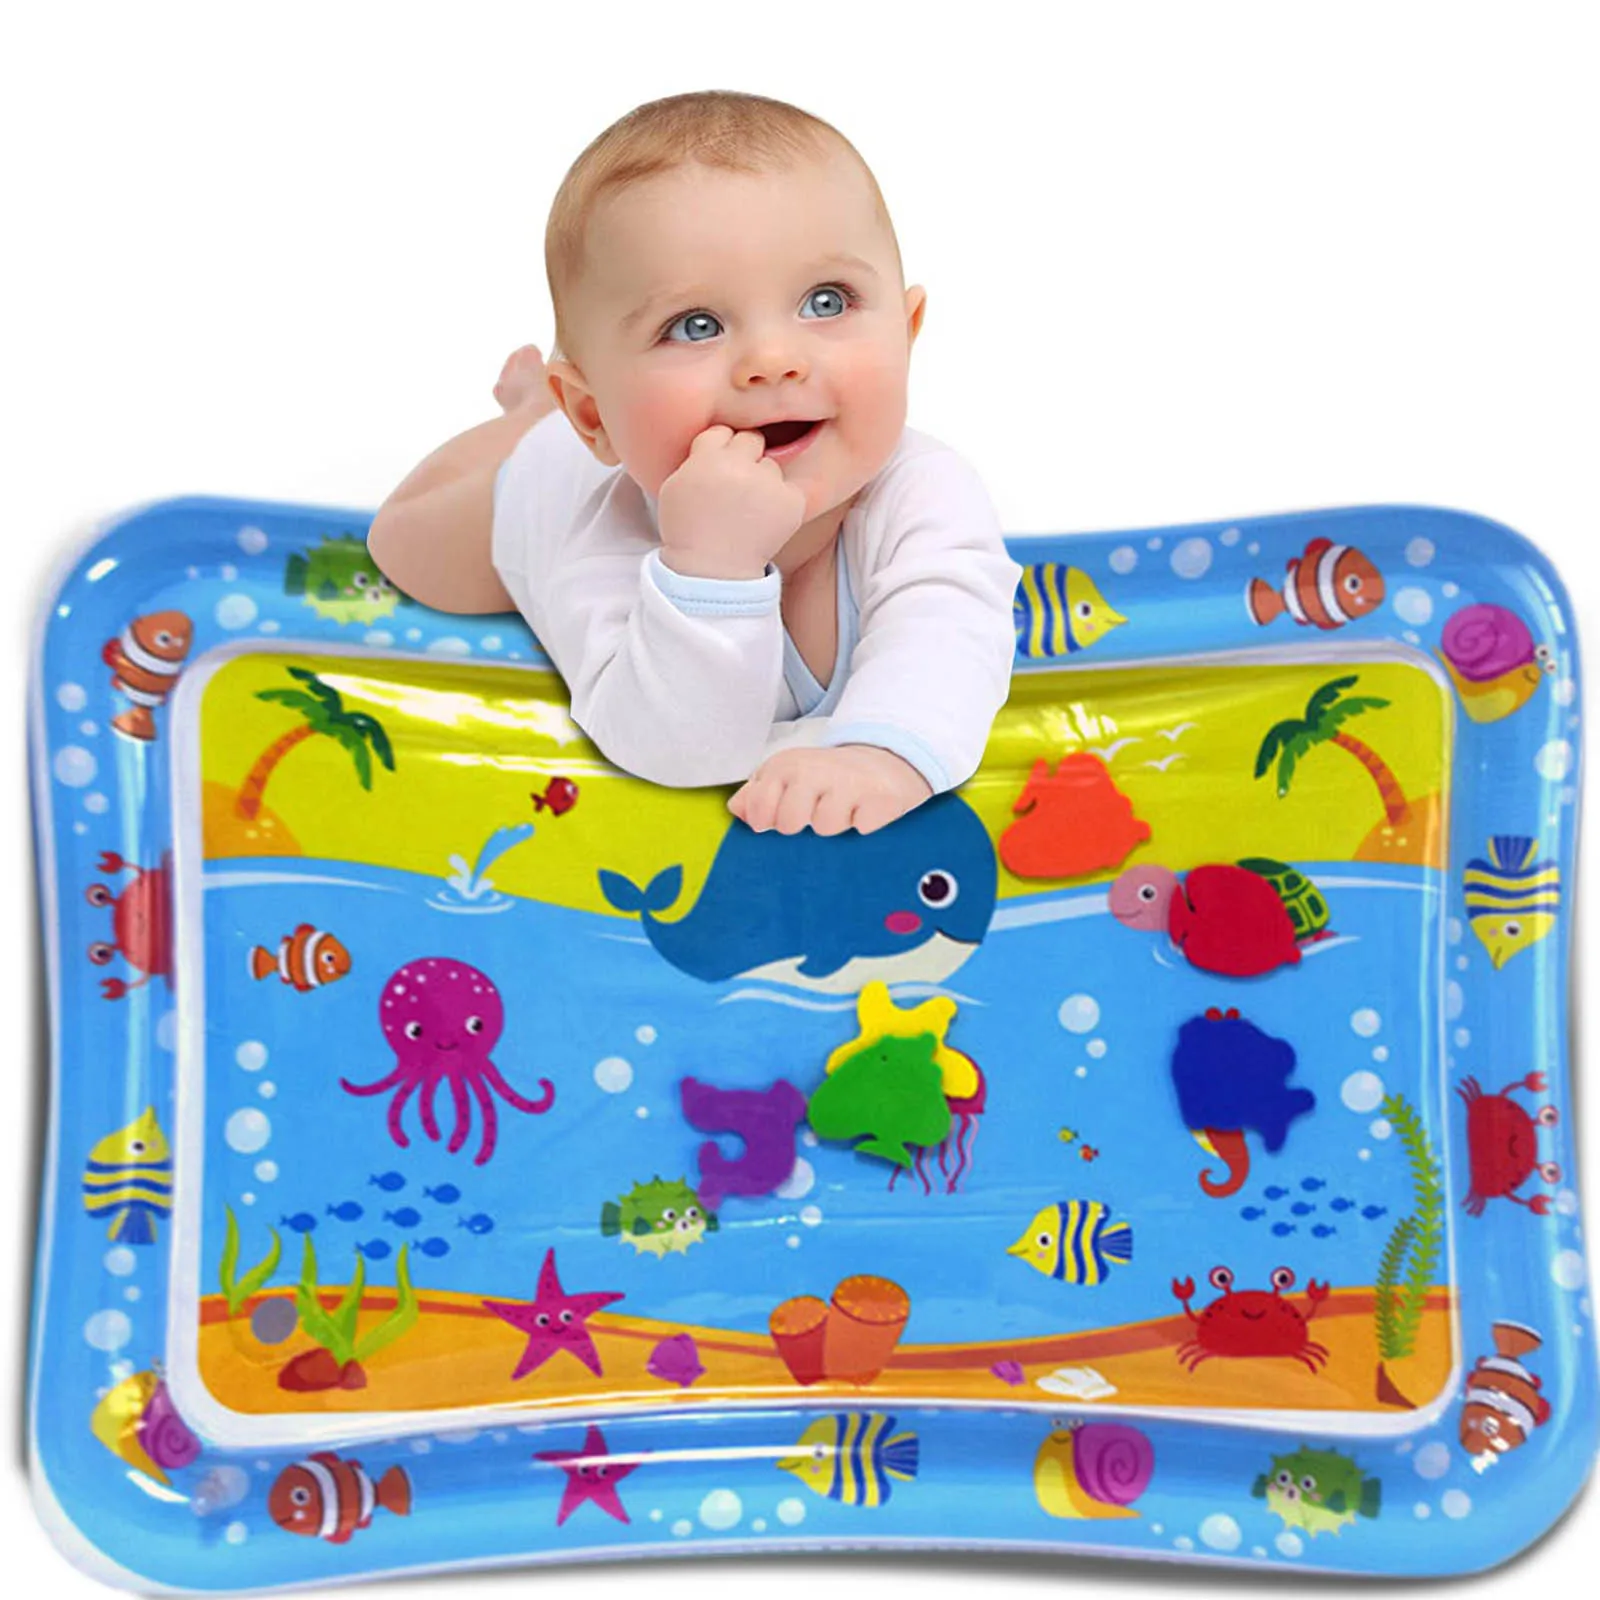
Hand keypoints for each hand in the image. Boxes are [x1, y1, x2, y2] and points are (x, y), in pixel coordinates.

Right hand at [656, 425, 806, 580]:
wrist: (713, 571)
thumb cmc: (690, 531)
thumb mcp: (675, 486)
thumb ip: (696, 457)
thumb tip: (718, 439)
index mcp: (707, 458)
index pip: (722, 432)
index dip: (720, 449)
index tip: (718, 469)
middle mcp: (740, 465)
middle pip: (751, 440)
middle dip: (745, 458)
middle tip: (737, 487)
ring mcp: (769, 483)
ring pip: (771, 466)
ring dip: (764, 481)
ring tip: (748, 511)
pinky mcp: (792, 501)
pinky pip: (791, 489)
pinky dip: (783, 503)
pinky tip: (765, 521)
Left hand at [729, 745, 933, 836]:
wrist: (882, 760)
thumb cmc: (824, 777)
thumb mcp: (785, 778)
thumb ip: (755, 796)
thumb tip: (737, 810)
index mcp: (786, 766)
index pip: (760, 810)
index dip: (768, 822)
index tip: (780, 817)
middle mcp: (815, 769)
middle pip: (789, 823)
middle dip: (802, 825)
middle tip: (816, 810)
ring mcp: (849, 782)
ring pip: (826, 827)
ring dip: (835, 825)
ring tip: (843, 808)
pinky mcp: (881, 797)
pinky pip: (862, 827)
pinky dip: (864, 824)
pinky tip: (865, 810)